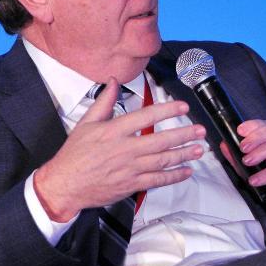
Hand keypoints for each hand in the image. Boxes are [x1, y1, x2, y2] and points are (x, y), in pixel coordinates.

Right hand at [34, 78, 204, 220]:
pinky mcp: (131, 185)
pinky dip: (174, 176)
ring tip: (199, 149)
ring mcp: (130, 169)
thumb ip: (104, 101)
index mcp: (114, 131)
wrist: (65, 184)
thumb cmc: (75, 154)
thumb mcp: (86, 123)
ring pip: (163, 161)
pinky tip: (186, 171)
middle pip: (161, 140)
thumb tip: (114, 80)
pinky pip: (157, 180)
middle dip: (184, 135)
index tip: (183, 107)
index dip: (168, 110)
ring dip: (183, 155)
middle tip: (200, 131)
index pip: (146, 116)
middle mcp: (125, 149)